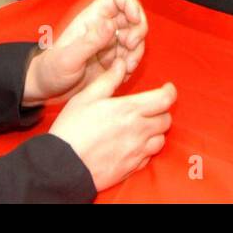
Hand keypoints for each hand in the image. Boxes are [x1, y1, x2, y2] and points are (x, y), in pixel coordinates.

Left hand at [23, 0, 147, 104]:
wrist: (46, 91)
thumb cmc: (50, 71)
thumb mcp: (69, 58)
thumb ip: (91, 41)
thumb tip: (111, 23)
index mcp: (91, 20)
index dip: (130, 4)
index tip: (135, 20)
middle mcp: (103, 29)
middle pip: (132, 17)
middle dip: (138, 30)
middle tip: (131, 46)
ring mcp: (109, 45)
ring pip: (135, 39)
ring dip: (137, 52)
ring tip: (126, 67)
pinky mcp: (113, 61)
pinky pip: (131, 57)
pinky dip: (132, 65)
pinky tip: (121, 76)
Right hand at [49, 61, 175, 191]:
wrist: (62, 166)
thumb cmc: (72, 129)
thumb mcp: (86, 97)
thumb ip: (108, 79)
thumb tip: (121, 63)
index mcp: (130, 110)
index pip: (165, 100)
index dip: (170, 92)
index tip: (166, 88)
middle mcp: (139, 131)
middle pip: (166, 120)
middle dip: (161, 111)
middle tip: (149, 108)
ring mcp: (136, 152)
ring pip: (160, 140)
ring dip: (155, 131)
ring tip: (141, 127)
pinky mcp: (130, 168)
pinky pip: (148, 158)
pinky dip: (146, 149)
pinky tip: (132, 144)